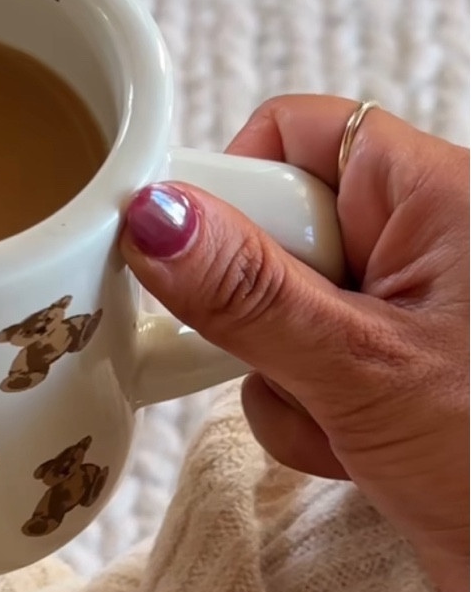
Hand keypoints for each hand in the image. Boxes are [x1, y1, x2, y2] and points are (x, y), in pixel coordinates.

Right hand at [119, 96, 469, 591]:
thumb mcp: (360, 368)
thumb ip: (247, 293)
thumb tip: (153, 217)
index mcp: (438, 196)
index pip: (295, 134)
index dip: (229, 187)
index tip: (176, 258)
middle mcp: (422, 243)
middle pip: (275, 235)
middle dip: (259, 320)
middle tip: (292, 363)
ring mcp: (404, 315)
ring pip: (278, 321)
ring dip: (287, 387)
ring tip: (350, 428)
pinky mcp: (392, 377)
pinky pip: (303, 377)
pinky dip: (311, 423)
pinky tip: (360, 456)